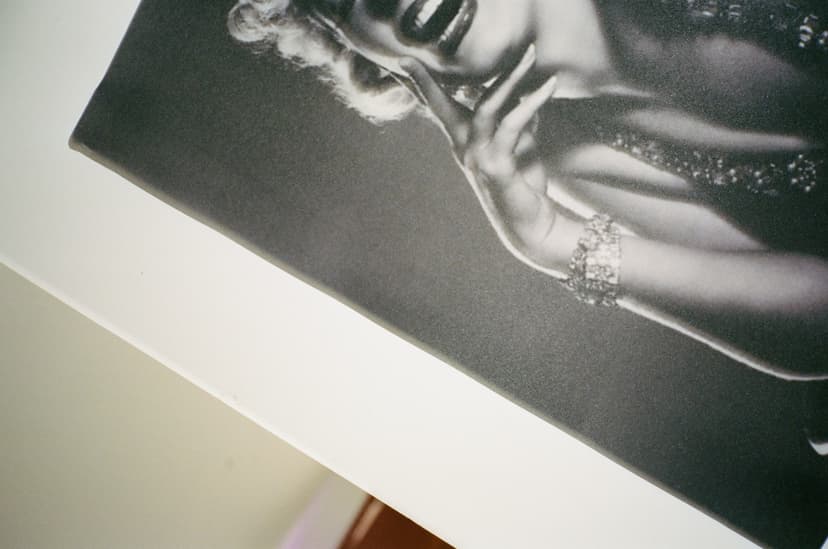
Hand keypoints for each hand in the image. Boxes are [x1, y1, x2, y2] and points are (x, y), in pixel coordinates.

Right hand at [400, 48, 567, 274]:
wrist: (532, 224)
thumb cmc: (523, 185)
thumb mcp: (521, 145)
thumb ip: (519, 120)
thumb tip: (528, 93)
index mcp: (464, 143)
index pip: (439, 109)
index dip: (420, 87)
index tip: (402, 62)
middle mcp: (464, 150)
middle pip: (442, 107)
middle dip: (425, 82)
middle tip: (410, 58)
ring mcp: (477, 158)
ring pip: (486, 107)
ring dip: (509, 78)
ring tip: (530, 55)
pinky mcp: (497, 166)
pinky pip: (512, 125)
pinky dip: (531, 102)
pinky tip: (548, 88)